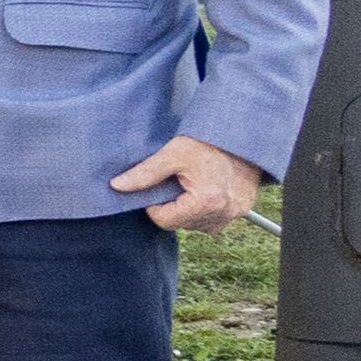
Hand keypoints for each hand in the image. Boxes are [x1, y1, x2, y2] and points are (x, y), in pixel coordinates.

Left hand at [114, 135, 264, 233]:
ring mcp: (236, 213)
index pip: (165, 220)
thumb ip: (145, 173)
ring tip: (192, 185)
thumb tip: (117, 186)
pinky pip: (215, 220)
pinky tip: (205, 190)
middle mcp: (223, 213)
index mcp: (205, 202)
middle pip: (181, 224)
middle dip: (173, 207)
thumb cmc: (208, 143)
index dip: (155, 205)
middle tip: (176, 183)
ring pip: (198, 225)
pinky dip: (206, 210)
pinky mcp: (243, 208)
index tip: (159, 187)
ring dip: (189, 211)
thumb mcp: (173, 153)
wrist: (243, 135)